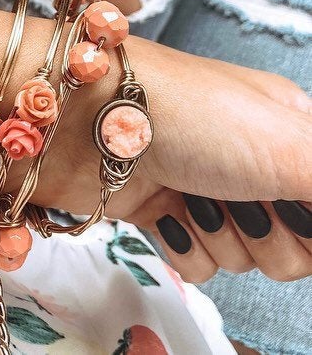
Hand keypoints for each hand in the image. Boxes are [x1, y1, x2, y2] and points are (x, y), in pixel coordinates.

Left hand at [37, 38, 311, 282]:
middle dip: (269, 231)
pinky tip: (166, 207)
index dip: (309, 217)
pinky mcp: (163, 209)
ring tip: (194, 192)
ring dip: (221, 234)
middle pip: (296, 242)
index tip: (286, 204)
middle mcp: (251, 158)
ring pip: (246, 257)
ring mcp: (206, 184)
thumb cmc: (192, 112)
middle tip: (241, 195)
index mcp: (290, 131)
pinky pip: (199, 263)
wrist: (86, 116)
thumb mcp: (289, 143)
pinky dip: (184, 243)